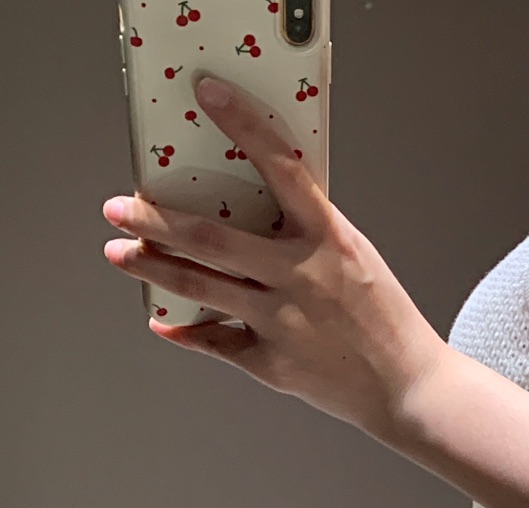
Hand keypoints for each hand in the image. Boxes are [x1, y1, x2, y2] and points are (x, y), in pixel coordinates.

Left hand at [103, 76, 443, 438]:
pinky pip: (216, 342)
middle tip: (120, 207)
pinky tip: (164, 321)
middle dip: (155, 220)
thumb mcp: (354, 258)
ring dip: (153, 267)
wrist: (408, 388)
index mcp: (328, 239)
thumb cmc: (383, 321)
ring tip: (122, 253)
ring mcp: (281, 321)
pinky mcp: (271, 363)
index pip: (281, 168)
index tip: (211, 96)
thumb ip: (306, 232)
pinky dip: (187, 332)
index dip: (244, 127)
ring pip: (200, 287)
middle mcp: (300, 276)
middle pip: (211, 238)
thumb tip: (250, 212)